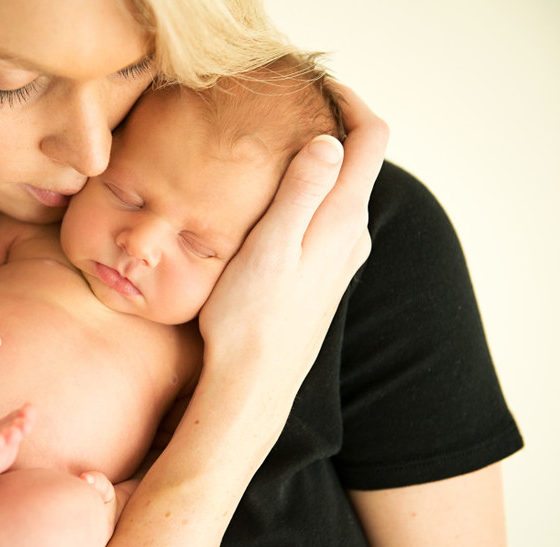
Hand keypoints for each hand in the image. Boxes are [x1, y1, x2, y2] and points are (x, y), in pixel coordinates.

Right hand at [200, 82, 386, 390]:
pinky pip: (325, 219)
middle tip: (283, 113)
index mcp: (341, 220)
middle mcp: (351, 235)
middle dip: (329, 128)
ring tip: (272, 153)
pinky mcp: (323, 275)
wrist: (254, 385)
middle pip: (357, 161)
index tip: (314, 87)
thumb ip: (301, 192)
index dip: (350, 101)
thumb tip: (329, 140)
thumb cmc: (251, 319)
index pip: (369, 139)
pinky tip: (273, 206)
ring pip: (339, 192)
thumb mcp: (269, 247)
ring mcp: (340, 257)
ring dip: (316, 164)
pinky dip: (308, 196)